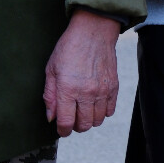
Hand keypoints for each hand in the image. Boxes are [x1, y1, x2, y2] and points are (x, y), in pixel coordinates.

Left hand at [43, 10, 122, 135]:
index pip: (66, 122)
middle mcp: (86, 93)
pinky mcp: (113, 87)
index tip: (61, 129)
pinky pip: (109, 111)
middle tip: (71, 119)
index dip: (62, 131)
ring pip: (97, 121)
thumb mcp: (51, 69)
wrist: (93, 32)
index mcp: (68, 89)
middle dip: (75, 127)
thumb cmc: (69, 48)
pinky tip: (95, 104)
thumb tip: (51, 117)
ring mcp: (102, 91)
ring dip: (89, 120)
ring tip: (83, 111)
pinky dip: (102, 112)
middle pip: (83, 125)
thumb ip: (50, 95)